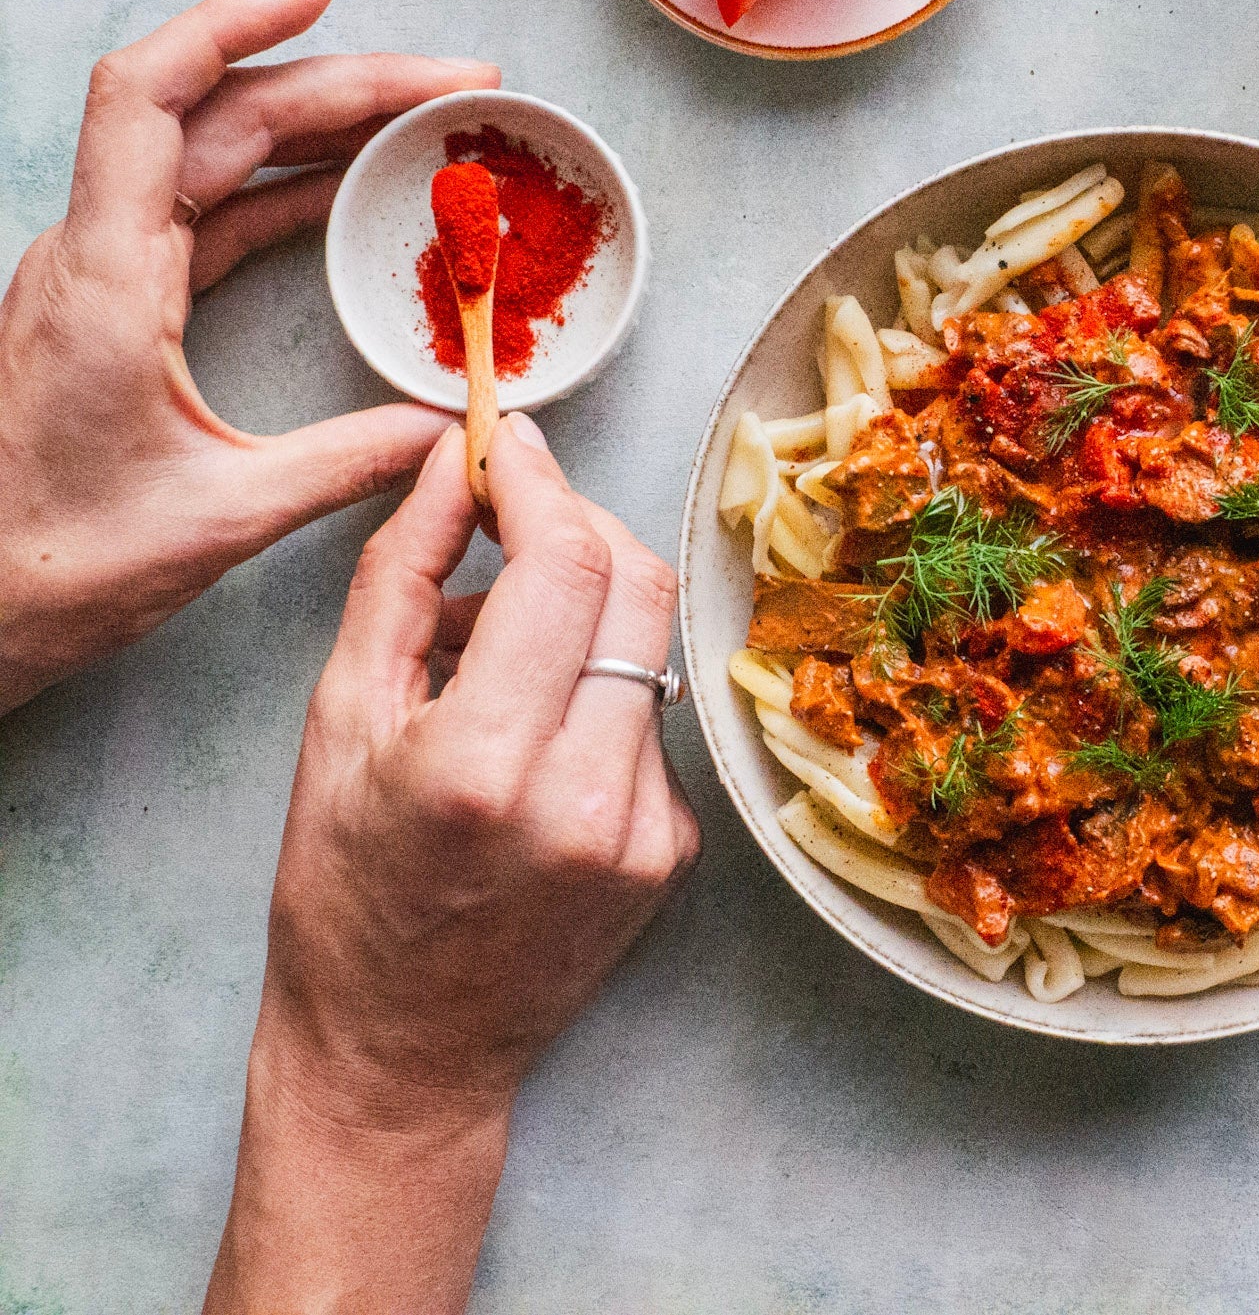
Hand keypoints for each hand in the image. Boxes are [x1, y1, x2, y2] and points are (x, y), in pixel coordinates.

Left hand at [0, 0, 500, 713]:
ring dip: (320, 128)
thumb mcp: (223, 516)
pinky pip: (209, 214)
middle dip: (339, 81)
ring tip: (424, 123)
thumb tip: (449, 428)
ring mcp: (103, 274)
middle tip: (454, 82)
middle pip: (216, 116)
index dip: (236, 22)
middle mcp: (95, 253)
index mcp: (106, 278)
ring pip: (216, 157)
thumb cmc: (61, 560)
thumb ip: (347, 462)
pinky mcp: (118, 306)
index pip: (155, 97)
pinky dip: (289, 190)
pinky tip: (352, 195)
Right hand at [206, 415, 698, 1312]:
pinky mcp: (676, 851)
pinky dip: (598, 691)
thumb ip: (405, 574)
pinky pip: (652, 718)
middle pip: (639, 585)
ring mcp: (646, 831)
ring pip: (650, 645)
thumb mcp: (340, 721)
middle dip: (581, 527)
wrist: (403, 1051)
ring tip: (493, 657)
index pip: (565, 563)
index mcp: (484, 764)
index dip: (540, 484)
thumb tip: (457, 459)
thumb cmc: (345, 890)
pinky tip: (533, 731)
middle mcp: (586, 799)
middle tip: (512, 527)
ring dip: (584, 612)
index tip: (506, 450)